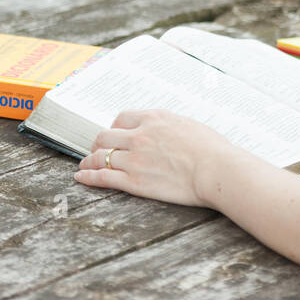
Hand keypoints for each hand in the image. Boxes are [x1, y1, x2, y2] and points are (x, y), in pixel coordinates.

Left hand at [74, 109, 238, 206]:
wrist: (217, 169)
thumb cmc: (213, 149)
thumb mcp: (189, 125)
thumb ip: (171, 127)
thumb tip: (167, 131)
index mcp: (154, 118)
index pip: (122, 117)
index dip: (114, 127)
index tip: (114, 134)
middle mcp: (139, 135)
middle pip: (104, 136)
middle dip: (97, 143)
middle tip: (95, 150)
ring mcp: (134, 159)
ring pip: (99, 156)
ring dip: (88, 161)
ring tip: (84, 165)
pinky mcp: (134, 181)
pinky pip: (103, 177)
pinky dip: (88, 176)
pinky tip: (82, 177)